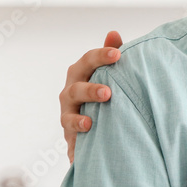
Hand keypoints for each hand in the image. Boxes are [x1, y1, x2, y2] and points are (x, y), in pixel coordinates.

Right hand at [60, 31, 122, 162]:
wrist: (97, 120)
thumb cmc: (106, 87)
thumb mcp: (111, 71)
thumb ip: (111, 53)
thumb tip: (113, 33)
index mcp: (81, 73)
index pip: (88, 61)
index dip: (101, 56)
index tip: (118, 55)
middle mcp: (70, 92)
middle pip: (75, 88)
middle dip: (90, 90)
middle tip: (108, 93)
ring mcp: (68, 115)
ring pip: (68, 116)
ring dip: (78, 119)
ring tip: (90, 123)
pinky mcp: (71, 136)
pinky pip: (70, 141)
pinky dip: (75, 147)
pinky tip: (81, 153)